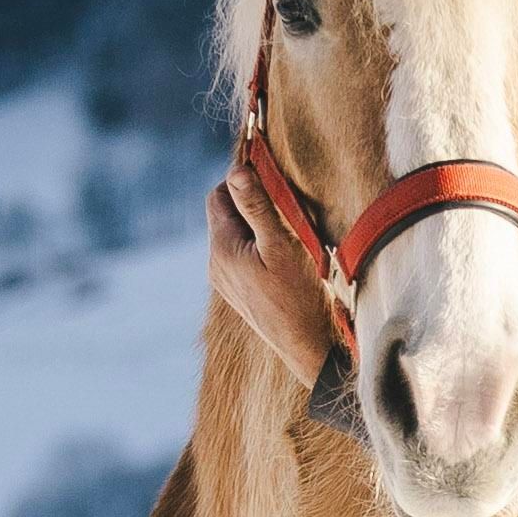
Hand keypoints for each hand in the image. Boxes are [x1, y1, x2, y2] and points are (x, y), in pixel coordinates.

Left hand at [206, 172, 342, 384]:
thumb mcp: (280, 246)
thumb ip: (257, 208)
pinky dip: (253, 245)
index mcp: (222, 248)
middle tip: (282, 204)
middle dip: (248, 204)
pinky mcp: (234, 290)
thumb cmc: (296, 296)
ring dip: (252, 225)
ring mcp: (223, 279)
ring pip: (231, 236)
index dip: (240, 182)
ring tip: (284, 232)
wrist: (302, 345)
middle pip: (223, 215)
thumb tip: (237, 171)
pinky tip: (278, 256)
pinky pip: (237, 255)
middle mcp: (215, 263)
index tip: (268, 179)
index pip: (218, 196)